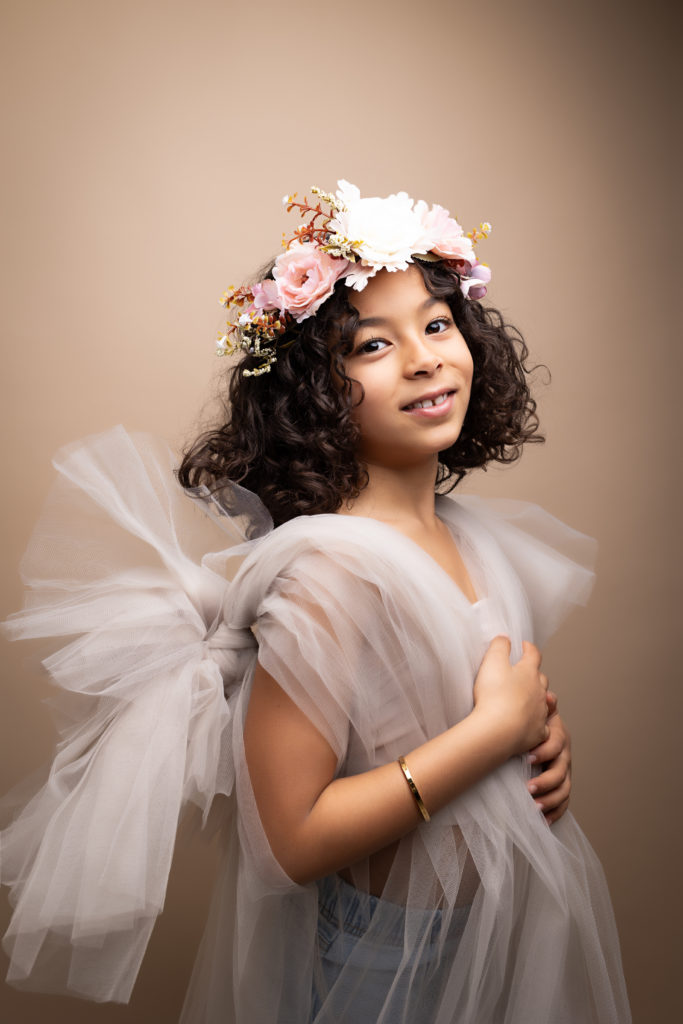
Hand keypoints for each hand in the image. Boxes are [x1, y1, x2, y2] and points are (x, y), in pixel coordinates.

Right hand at [473, 636, 549, 756]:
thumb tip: (505, 638)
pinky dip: (538, 723)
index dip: (529, 648)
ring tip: (530, 697)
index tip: (524, 646)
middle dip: (534, 674)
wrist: (498, 730)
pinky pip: (543, 726)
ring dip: (538, 698)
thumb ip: (499, 646)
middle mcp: (539, 691)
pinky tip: (532, 724)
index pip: (533, 655)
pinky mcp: (538, 732)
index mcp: (529, 672)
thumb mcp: (492, 662)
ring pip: (545, 702)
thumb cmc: (494, 695)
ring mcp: (540, 712)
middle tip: (524, 673)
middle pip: (541, 678)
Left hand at [526, 693, 570, 824]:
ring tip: (533, 807)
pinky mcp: (560, 787)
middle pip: (562, 770)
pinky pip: (563, 803)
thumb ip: (539, 707)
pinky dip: (555, 812)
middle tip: (528, 788)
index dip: (544, 751)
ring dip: (550, 799)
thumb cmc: (527, 724)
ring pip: (564, 789)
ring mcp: (563, 772)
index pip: (557, 744)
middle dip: (546, 780)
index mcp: (557, 736)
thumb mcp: (532, 714)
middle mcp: (563, 755)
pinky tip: (543, 822)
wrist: (527, 736)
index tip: (527, 758)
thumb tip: (548, 695)